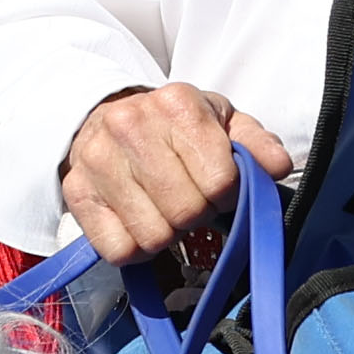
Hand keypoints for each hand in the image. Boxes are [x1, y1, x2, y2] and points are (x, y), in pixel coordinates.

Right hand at [60, 84, 293, 271]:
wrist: (107, 117)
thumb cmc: (173, 127)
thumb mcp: (221, 122)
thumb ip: (255, 143)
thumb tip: (277, 167)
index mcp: (177, 103)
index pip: (221, 181)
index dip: (226, 194)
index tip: (217, 187)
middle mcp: (131, 125)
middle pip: (187, 212)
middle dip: (196, 215)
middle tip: (189, 200)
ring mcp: (98, 160)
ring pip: (153, 236)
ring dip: (167, 233)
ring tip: (163, 209)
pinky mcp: (76, 192)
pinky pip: (118, 249)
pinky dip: (135, 248)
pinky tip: (138, 221)